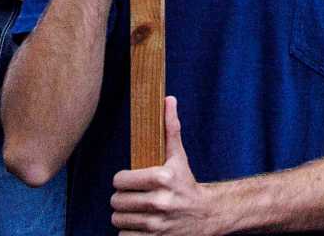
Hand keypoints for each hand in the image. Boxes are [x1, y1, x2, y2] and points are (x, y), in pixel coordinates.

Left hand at [110, 97, 225, 234]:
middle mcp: (159, 202)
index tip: (129, 181)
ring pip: (118, 220)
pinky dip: (128, 234)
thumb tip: (168, 99)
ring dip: (124, 217)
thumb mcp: (179, 157)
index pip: (119, 180)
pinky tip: (139, 226)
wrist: (207, 216)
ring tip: (136, 211)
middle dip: (122, 199)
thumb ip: (170, 129)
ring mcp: (157, 225)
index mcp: (162, 178)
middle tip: (132, 197)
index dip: (122, 180)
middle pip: (116, 201)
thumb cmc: (187, 184)